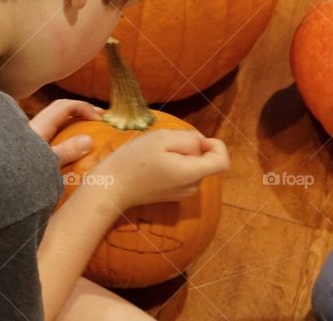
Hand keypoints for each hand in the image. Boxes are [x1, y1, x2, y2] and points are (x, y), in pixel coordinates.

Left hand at [29, 99, 102, 165]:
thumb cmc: (19, 172)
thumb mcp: (45, 163)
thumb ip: (65, 152)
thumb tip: (89, 140)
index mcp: (39, 127)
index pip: (65, 106)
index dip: (84, 108)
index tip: (99, 118)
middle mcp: (36, 127)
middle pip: (61, 109)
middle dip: (82, 110)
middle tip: (99, 116)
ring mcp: (32, 137)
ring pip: (56, 120)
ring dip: (75, 120)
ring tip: (90, 128)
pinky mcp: (31, 147)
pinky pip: (52, 132)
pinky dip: (67, 132)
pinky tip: (73, 143)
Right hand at [83, 129, 229, 211]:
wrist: (110, 188)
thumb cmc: (133, 161)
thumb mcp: (162, 139)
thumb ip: (189, 138)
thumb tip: (201, 143)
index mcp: (191, 174)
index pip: (222, 161)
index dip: (215, 145)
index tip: (195, 139)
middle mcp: (191, 187)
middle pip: (205, 160)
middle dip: (191, 147)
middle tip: (165, 146)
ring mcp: (182, 193)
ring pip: (194, 165)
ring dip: (181, 155)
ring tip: (157, 155)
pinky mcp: (172, 194)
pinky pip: (183, 173)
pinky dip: (175, 163)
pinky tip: (154, 164)